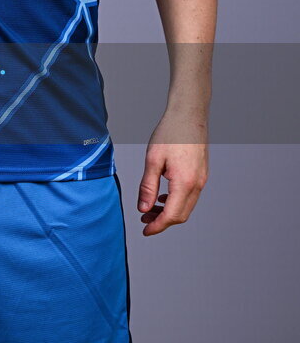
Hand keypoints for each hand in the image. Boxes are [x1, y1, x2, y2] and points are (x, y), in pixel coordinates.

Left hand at [137, 111, 208, 235]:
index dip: (158, 226)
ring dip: (169, 211)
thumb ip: (148, 186)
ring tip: (150, 208)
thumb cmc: (170, 132)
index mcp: (185, 182)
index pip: (172, 216)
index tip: (145, 231)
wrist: (188, 114)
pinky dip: (176, 201)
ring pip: (186, 206)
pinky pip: (190, 195)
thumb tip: (143, 208)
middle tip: (144, 219)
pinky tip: (163, 196)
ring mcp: (202, 179)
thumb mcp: (153, 159)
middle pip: (181, 215)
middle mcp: (197, 184)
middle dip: (162, 221)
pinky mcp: (201, 174)